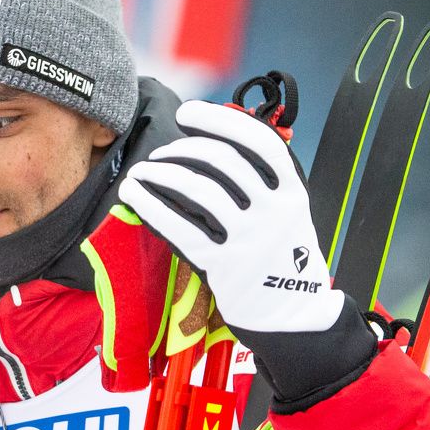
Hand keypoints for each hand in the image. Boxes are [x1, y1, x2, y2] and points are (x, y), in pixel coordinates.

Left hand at [118, 100, 342, 337]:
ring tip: (142, 172)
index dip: (221, 121)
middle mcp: (274, 212)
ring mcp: (249, 240)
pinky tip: (135, 196)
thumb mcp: (288, 215)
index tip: (189, 112)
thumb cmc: (282, 260)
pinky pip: (180, 228)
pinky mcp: (224, 266)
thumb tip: (212, 145)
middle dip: (183, 149)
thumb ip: (261, 185)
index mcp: (293, 193)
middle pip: (223, 160)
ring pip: (198, 190)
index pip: (260, 142)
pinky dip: (152, 206)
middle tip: (161, 154)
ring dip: (162, 174)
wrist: (294, 318)